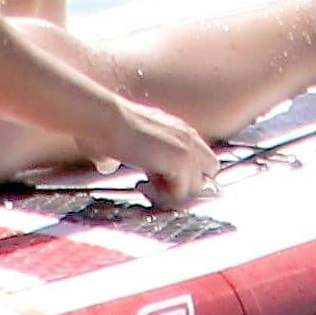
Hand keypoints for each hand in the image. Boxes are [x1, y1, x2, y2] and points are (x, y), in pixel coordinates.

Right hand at [103, 102, 217, 210]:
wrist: (106, 119)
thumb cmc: (107, 125)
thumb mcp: (128, 136)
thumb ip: (132, 149)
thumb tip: (107, 164)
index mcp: (179, 129)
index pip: (201, 158)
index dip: (182, 171)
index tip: (156, 175)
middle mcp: (189, 137)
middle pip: (209, 172)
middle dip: (188, 183)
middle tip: (158, 183)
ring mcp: (188, 150)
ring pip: (196, 187)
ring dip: (174, 191)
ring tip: (147, 184)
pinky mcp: (181, 163)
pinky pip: (182, 193)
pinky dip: (164, 195)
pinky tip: (144, 185)